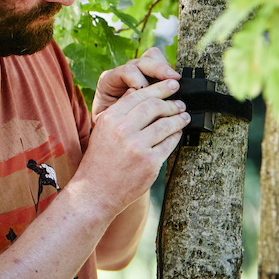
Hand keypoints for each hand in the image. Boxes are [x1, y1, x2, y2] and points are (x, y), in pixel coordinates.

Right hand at [75, 52, 187, 218]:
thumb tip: (137, 93)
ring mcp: (137, 147)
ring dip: (178, 118)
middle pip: (154, 107)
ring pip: (165, 125)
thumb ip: (119, 112)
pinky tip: (178, 133)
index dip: (158, 89)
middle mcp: (122, 131)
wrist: (95, 192)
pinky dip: (176, 136)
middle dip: (171, 102)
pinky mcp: (150, 163)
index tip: (171, 85)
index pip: (138, 96)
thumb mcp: (101, 131)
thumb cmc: (99, 162)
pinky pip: (169, 143)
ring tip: (183, 116)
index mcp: (109, 119)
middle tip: (180, 102)